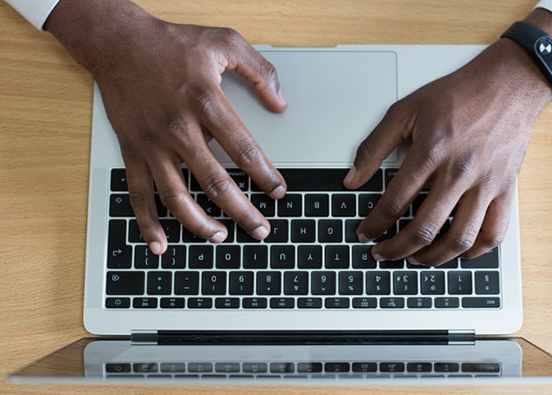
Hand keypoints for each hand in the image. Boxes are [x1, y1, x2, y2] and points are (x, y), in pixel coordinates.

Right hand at [46, 0, 286, 253]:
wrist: (118, 43)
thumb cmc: (172, 43)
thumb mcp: (224, 42)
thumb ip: (258, 70)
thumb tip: (280, 102)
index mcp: (206, 102)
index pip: (244, 150)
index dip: (265, 175)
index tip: (278, 191)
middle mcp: (179, 129)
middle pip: (215, 182)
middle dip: (242, 211)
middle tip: (261, 230)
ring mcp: (153, 144)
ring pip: (177, 196)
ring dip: (200, 224)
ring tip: (221, 237)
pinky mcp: (133, 151)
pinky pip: (139, 194)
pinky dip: (147, 222)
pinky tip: (160, 243)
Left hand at [344, 39, 551, 265]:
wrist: (507, 85)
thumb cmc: (457, 96)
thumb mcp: (405, 110)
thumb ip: (374, 146)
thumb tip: (352, 179)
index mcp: (431, 152)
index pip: (394, 202)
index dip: (374, 224)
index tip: (365, 233)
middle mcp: (459, 172)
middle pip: (423, 228)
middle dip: (396, 249)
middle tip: (382, 253)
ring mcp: (486, 184)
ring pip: (459, 239)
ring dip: (432, 258)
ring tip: (416, 259)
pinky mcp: (506, 190)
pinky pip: (493, 234)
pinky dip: (474, 251)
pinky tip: (457, 252)